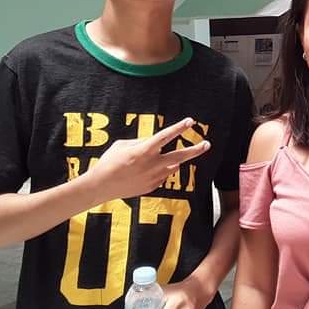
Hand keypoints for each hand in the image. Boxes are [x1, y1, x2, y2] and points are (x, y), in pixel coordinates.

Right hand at [87, 118, 209, 202]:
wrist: (101, 186)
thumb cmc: (109, 162)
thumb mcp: (122, 145)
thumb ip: (141, 142)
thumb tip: (154, 143)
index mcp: (144, 150)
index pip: (166, 136)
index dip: (179, 127)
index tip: (190, 121)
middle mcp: (152, 164)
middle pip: (180, 156)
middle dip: (195, 150)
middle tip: (207, 144)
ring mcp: (154, 177)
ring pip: (172, 166)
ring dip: (170, 161)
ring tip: (155, 161)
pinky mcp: (152, 187)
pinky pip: (163, 176)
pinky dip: (160, 171)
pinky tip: (145, 172)